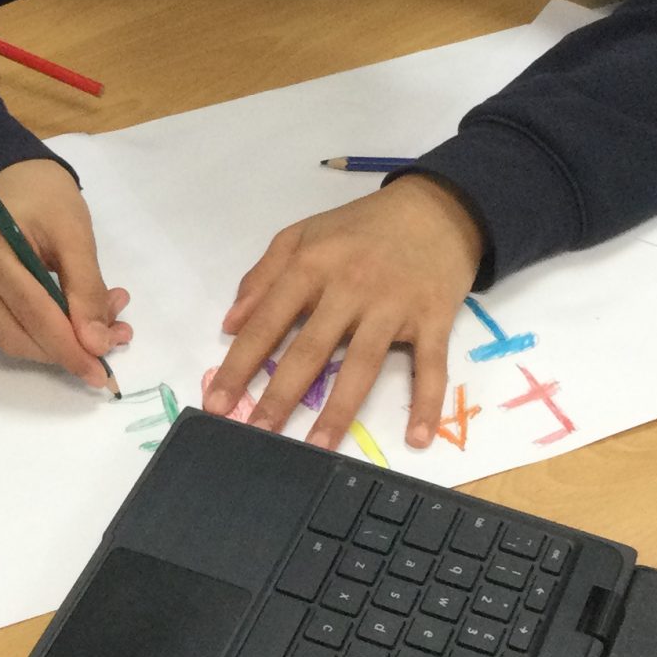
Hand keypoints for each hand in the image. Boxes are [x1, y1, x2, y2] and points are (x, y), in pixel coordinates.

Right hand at [0, 158, 132, 387]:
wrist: (4, 175)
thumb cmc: (41, 193)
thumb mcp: (74, 231)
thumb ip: (86, 288)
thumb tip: (97, 344)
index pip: (29, 310)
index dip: (68, 345)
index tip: (103, 367)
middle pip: (13, 333)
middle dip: (63, 351)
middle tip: (107, 350)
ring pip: (6, 337)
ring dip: (54, 345)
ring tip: (97, 329)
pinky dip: (36, 332)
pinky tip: (66, 316)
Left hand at [201, 176, 484, 451]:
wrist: (438, 208)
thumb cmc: (363, 227)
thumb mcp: (305, 234)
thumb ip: (263, 275)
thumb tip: (230, 324)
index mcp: (313, 266)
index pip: (268, 322)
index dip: (240, 364)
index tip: (218, 402)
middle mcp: (350, 288)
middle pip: (310, 350)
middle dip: (281, 395)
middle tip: (258, 434)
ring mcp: (394, 306)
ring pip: (362, 365)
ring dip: (340, 410)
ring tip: (318, 448)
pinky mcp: (434, 319)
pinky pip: (431, 366)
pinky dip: (427, 403)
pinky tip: (418, 438)